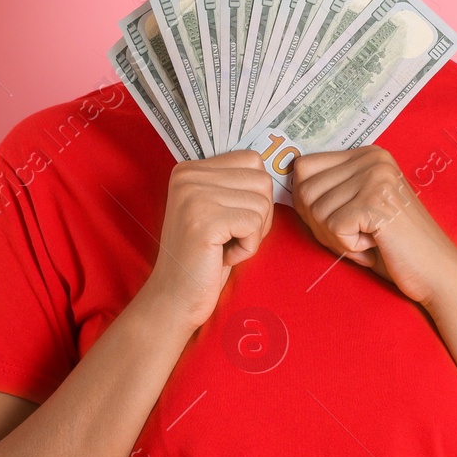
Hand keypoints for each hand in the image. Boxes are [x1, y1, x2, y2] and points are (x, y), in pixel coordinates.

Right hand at [139, 150, 274, 329]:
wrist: (175, 296)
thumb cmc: (204, 256)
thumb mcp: (216, 209)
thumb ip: (235, 183)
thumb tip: (281, 164)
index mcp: (189, 168)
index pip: (252, 160)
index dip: (255, 195)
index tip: (232, 219)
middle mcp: (188, 176)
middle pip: (261, 180)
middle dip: (259, 215)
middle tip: (232, 237)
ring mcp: (194, 197)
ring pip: (262, 204)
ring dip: (253, 234)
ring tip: (225, 247)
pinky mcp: (204, 221)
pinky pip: (255, 225)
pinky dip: (248, 248)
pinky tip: (223, 256)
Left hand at [289, 146, 456, 304]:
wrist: (438, 272)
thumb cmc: (393, 246)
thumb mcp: (357, 207)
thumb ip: (328, 191)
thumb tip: (284, 182)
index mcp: (367, 154)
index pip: (304, 167)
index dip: (308, 202)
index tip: (338, 220)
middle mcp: (372, 158)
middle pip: (305, 189)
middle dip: (321, 223)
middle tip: (356, 235)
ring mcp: (376, 177)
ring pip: (316, 210)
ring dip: (336, 237)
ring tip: (369, 239)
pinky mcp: (376, 202)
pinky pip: (332, 227)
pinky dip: (348, 247)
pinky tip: (375, 245)